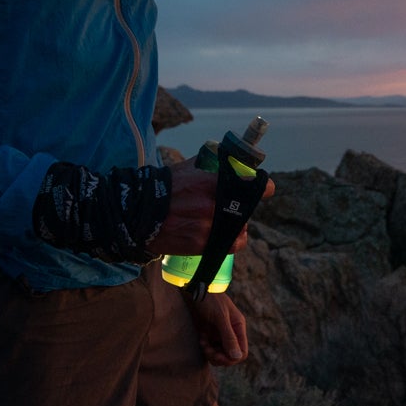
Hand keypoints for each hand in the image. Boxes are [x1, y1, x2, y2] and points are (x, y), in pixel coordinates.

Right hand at [152, 160, 275, 255]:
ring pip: (239, 229)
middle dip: (244, 207)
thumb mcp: (188, 168)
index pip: (249, 184)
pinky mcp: (201, 245)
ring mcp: (208, 227)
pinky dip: (232, 241)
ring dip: (237, 226)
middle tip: (238, 206)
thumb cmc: (164, 187)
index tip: (266, 188)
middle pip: (245, 209)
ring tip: (228, 223)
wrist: (139, 214)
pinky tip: (227, 236)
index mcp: (210, 183)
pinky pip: (229, 245)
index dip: (262, 187)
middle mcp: (212, 206)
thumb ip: (211, 165)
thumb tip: (232, 160)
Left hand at [186, 288, 250, 365]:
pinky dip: (205, 348)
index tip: (219, 355)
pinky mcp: (209, 334)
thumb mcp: (220, 317)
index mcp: (238, 328)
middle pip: (230, 356)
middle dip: (219, 357)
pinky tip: (201, 338)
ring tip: (203, 342)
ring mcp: (219, 334)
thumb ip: (228, 336)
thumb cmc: (210, 299)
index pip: (241, 353)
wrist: (195, 288)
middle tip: (208, 350)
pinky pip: (210, 349)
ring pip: (219, 355)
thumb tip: (237, 356)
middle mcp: (231, 333)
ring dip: (211, 353)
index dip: (232, 358)